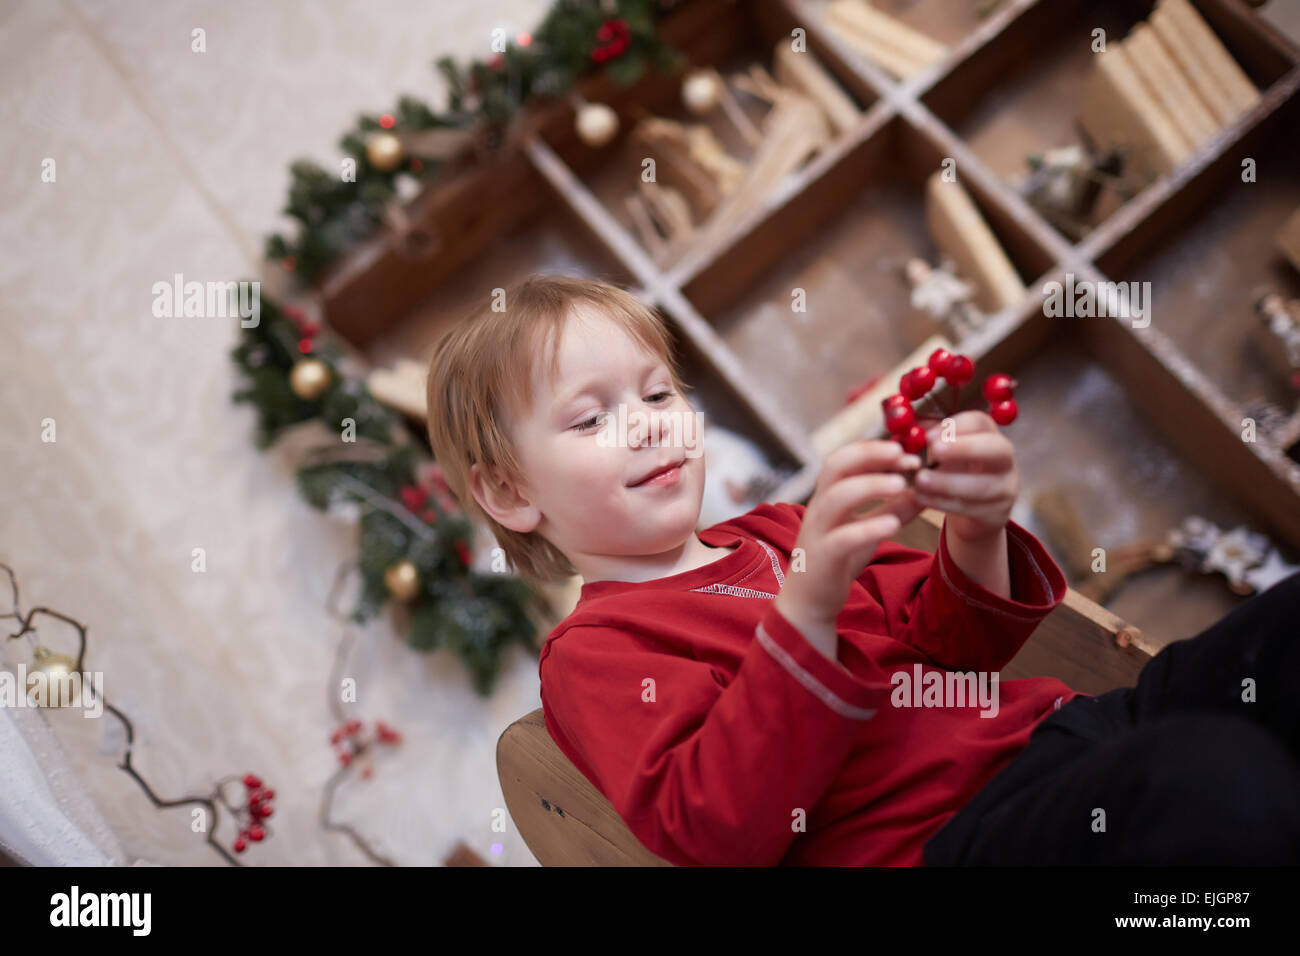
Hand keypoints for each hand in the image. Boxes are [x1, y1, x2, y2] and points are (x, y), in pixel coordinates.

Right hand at [777, 440, 924, 628]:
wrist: (808, 602)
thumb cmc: (838, 560)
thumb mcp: (869, 530)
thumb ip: (893, 510)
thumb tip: (924, 491)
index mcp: (828, 496)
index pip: (846, 458)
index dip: (874, 449)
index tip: (906, 451)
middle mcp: (819, 507)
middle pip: (836, 466)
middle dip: (869, 455)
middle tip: (903, 454)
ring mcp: (817, 530)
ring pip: (836, 497)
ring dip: (870, 485)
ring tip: (902, 484)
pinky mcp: (822, 556)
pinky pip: (842, 537)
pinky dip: (867, 528)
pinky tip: (892, 525)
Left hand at [904, 410, 1018, 539]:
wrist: (975, 508)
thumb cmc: (955, 469)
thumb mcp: (946, 450)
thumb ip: (929, 437)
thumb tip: (907, 428)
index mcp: (989, 435)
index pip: (979, 422)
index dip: (955, 426)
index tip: (928, 435)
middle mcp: (1005, 459)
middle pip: (995, 448)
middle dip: (964, 448)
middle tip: (935, 450)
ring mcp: (1005, 487)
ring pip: (982, 485)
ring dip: (948, 482)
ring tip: (921, 479)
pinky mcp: (996, 513)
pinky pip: (971, 508)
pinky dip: (944, 503)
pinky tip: (923, 497)